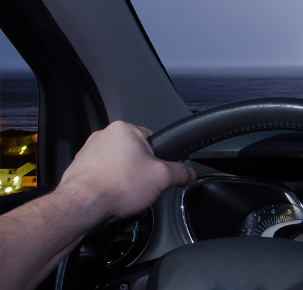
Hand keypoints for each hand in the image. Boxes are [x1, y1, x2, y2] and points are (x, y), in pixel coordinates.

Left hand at [56, 121, 195, 221]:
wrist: (82, 208)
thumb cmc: (115, 186)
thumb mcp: (162, 177)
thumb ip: (180, 172)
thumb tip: (188, 173)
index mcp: (123, 130)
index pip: (152, 141)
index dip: (160, 161)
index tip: (160, 175)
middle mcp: (103, 138)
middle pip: (136, 161)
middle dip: (143, 182)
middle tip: (145, 193)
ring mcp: (88, 156)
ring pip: (120, 175)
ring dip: (129, 192)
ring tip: (129, 205)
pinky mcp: (80, 174)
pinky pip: (105, 184)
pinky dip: (112, 196)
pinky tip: (116, 207)